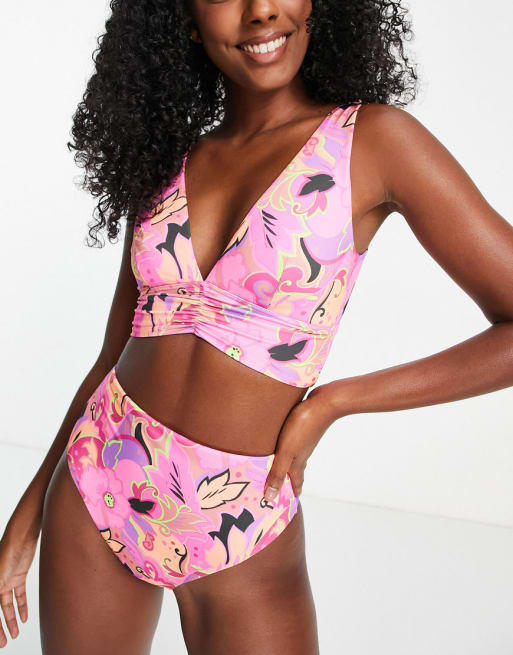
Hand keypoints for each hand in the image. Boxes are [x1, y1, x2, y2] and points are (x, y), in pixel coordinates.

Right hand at [0, 527, 37, 647]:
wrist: (22, 536)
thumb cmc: (7, 553)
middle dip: (0, 628)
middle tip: (4, 643)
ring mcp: (7, 580)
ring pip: (7, 605)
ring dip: (11, 619)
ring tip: (15, 634)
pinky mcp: (18, 575)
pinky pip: (18, 595)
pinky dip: (21, 606)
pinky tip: (24, 618)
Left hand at [263, 382, 343, 501]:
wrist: (324, 404)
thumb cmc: (303, 427)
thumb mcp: (286, 452)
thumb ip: (277, 473)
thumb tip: (270, 497)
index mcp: (298, 461)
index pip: (295, 481)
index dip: (292, 492)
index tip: (291, 502)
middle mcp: (303, 453)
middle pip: (296, 470)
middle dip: (289, 480)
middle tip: (284, 487)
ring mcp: (305, 440)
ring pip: (296, 456)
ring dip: (289, 463)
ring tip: (281, 466)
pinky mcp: (305, 427)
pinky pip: (295, 442)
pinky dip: (289, 448)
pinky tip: (285, 440)